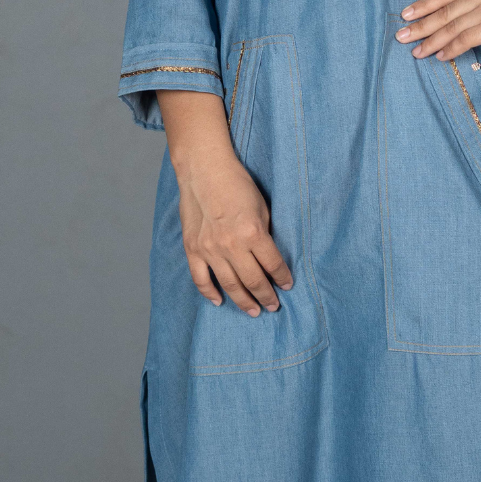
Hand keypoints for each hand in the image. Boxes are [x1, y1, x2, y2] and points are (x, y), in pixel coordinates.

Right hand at [156, 89, 293, 315]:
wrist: (204, 170)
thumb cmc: (237, 183)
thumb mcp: (262, 206)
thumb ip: (265, 234)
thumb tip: (269, 258)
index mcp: (252, 233)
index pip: (273, 264)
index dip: (283, 278)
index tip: (288, 285)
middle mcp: (231, 246)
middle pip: (253, 281)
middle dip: (266, 296)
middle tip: (273, 306)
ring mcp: (209, 250)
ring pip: (229, 285)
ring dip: (244, 301)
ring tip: (254, 311)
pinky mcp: (192, 249)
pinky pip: (201, 279)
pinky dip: (210, 293)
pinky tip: (220, 300)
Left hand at [395, 0, 480, 65]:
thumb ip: (477, 8)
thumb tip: (446, 25)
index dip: (425, 4)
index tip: (406, 14)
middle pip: (446, 9)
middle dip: (421, 24)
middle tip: (401, 36)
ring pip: (453, 25)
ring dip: (431, 40)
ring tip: (416, 51)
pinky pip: (467, 38)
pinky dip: (451, 48)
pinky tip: (439, 56)